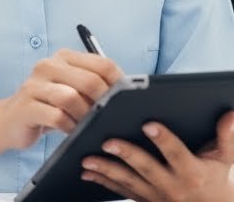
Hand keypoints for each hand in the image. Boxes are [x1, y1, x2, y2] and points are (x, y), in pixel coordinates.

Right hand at [0, 49, 122, 150]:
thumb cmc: (50, 106)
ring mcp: (34, 85)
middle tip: (105, 117)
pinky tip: (69, 130)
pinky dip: (69, 127)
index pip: (102, 64)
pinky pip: (56, 117)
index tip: (122, 101)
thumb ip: (95, 85)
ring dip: (84, 116)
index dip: (119, 84)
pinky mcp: (25, 106)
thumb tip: (129, 95)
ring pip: (71, 98)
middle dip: (103, 103)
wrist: (10, 120)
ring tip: (86, 125)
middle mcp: (47, 66)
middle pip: (89, 81)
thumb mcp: (73, 90)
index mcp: (64, 57)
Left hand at [80, 111, 233, 201]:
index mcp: (192, 172)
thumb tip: (230, 113)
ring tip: (87, 160)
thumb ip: (226, 137)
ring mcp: (156, 196)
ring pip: (128, 181)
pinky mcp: (145, 201)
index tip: (149, 124)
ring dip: (106, 170)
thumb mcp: (225, 162)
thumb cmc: (218, 185)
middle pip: (146, 168)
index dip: (164, 140)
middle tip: (106, 140)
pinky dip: (104, 182)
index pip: (176, 153)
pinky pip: (121, 191)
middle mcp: (173, 186)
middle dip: (126, 154)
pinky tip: (87, 173)